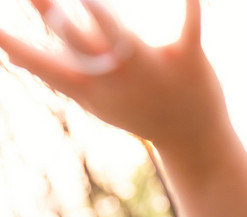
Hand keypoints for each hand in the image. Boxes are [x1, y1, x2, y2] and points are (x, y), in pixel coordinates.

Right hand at [0, 0, 227, 149]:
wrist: (193, 140)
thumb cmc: (137, 112)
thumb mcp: (94, 97)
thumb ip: (55, 72)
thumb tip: (10, 54)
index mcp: (91, 86)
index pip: (42, 65)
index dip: (15, 46)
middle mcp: (117, 76)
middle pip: (75, 40)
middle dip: (49, 13)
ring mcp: (151, 66)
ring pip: (118, 32)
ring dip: (98, 10)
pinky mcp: (188, 58)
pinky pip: (190, 27)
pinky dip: (191, 5)